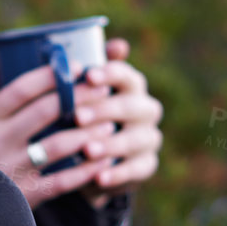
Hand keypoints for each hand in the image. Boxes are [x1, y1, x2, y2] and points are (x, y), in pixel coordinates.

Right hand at [0, 51, 116, 208]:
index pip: (21, 89)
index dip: (50, 75)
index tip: (76, 67)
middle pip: (45, 112)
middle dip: (78, 97)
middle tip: (103, 88)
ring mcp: (12, 168)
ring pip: (58, 145)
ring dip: (87, 132)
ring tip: (108, 123)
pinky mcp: (23, 195)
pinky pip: (61, 183)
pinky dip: (85, 172)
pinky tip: (103, 162)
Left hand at [75, 38, 162, 205]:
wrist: (90, 158)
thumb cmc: (81, 116)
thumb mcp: (77, 96)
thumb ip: (79, 74)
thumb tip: (93, 47)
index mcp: (130, 85)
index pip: (126, 74)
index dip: (109, 73)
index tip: (88, 76)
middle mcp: (145, 108)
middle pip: (131, 106)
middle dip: (103, 110)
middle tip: (78, 116)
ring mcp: (149, 137)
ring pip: (136, 139)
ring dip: (110, 144)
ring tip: (87, 150)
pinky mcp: (147, 164)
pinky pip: (137, 170)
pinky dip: (117, 174)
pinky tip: (98, 178)